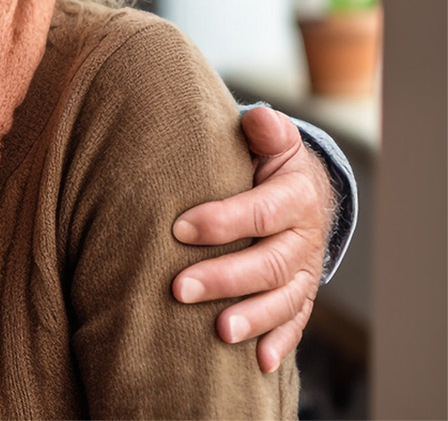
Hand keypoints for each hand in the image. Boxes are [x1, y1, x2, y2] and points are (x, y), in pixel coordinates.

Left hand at [169, 105, 332, 371]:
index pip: (260, 212)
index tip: (178, 227)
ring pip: (282, 301)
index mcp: (295, 198)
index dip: (222, 221)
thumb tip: (260, 118)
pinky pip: (294, 323)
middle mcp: (303, 240)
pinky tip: (260, 363)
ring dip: (252, 318)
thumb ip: (266, 132)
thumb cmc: (269, 165)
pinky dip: (279, 343)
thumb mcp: (273, 143)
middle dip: (224, 278)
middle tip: (179, 289)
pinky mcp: (300, 297)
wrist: (303, 194)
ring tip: (219, 332)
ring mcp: (303, 273)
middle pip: (267, 264)